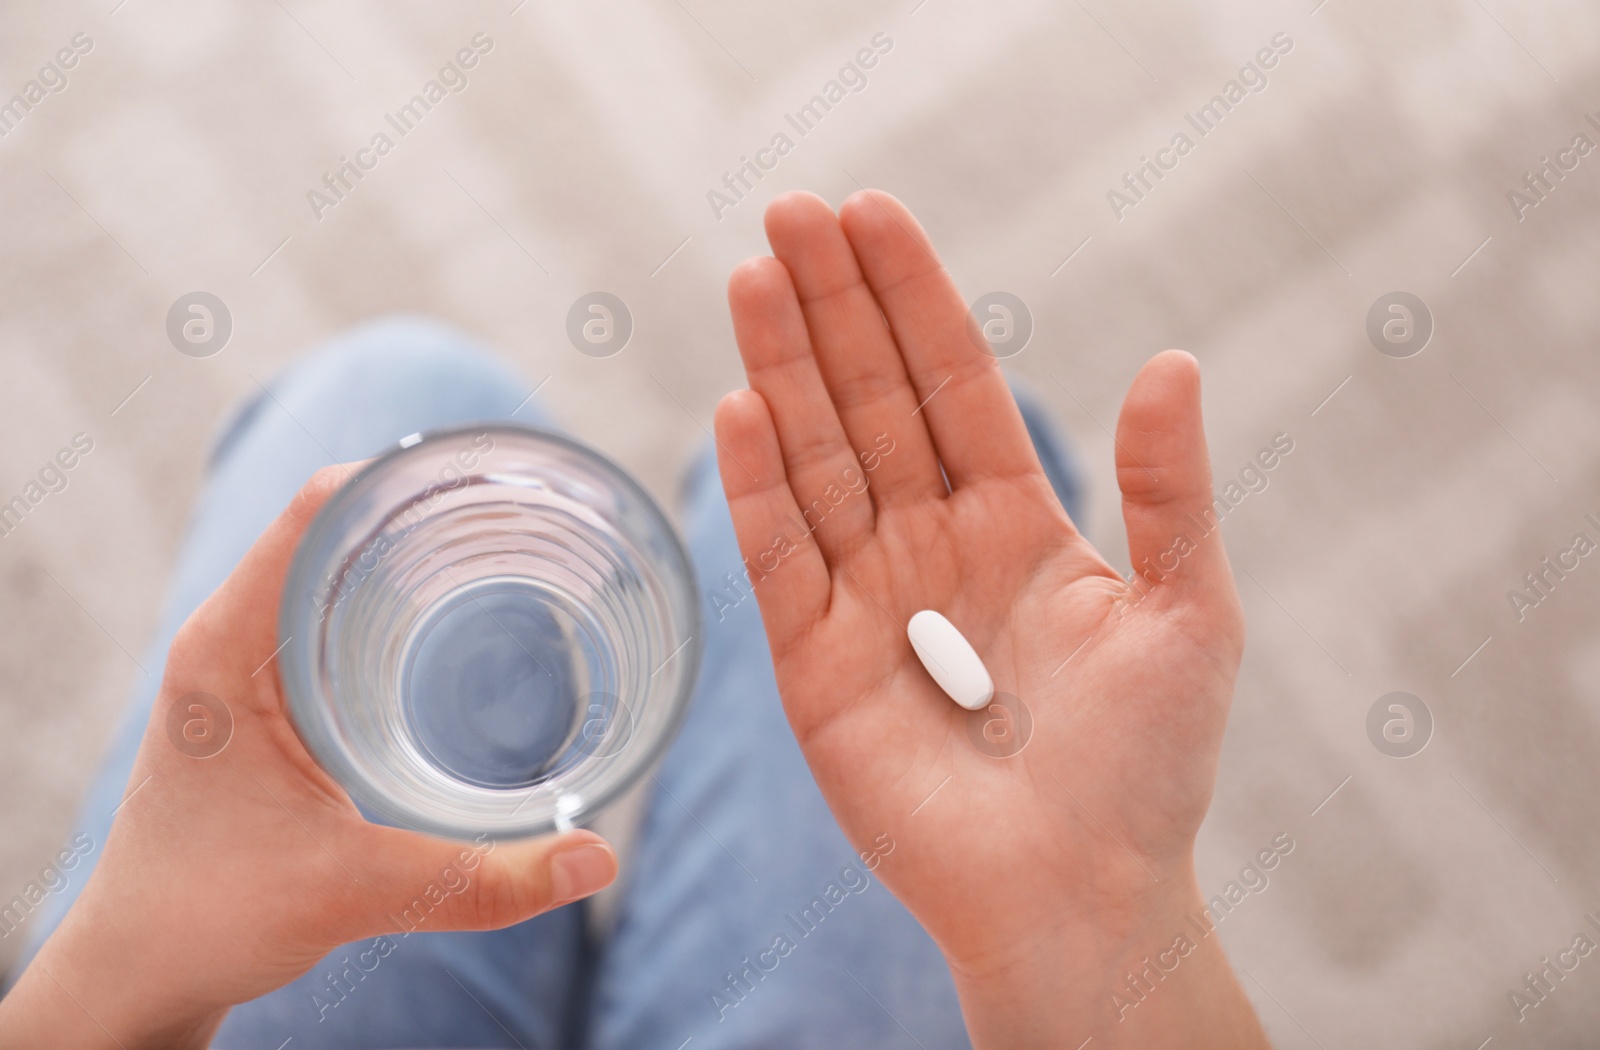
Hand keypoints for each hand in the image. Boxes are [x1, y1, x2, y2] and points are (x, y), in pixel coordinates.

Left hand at [0, 466, 617, 1049]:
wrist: (142, 967)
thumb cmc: (209, 916)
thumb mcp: (355, 893)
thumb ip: (482, 881)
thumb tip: (598, 859)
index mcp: (230, 646)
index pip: (317, 509)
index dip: (407, 475)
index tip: (495, 474)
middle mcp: (234, 634)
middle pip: (339, 522)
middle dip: (435, 506)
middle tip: (533, 512)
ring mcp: (248, 660)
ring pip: (340, 565)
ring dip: (419, 548)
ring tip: (516, 545)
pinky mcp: (269, 693)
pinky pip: (339, 610)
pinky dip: (403, 595)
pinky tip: (465, 614)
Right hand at [713, 190, 1264, 1046]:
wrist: (1081, 896)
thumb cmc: (1148, 767)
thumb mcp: (1189, 613)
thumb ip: (1168, 490)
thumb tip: (1173, 361)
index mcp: (1015, 520)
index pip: (953, 382)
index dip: (913, 298)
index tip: (872, 213)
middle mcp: (930, 543)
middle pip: (868, 402)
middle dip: (831, 306)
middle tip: (789, 212)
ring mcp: (866, 599)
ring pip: (815, 459)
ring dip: (783, 369)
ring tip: (752, 276)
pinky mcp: (814, 664)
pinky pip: (780, 559)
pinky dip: (758, 486)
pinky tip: (741, 406)